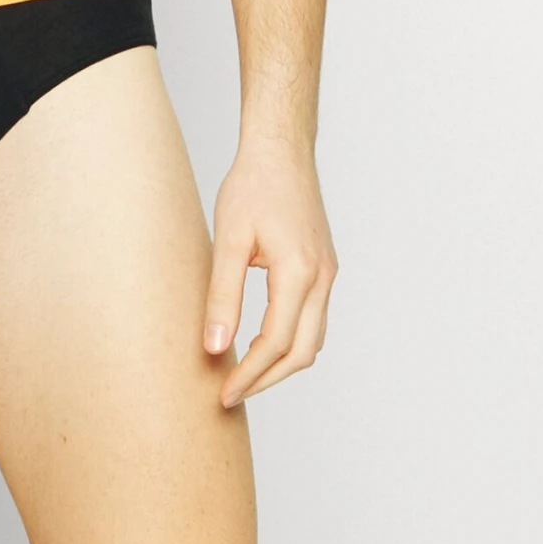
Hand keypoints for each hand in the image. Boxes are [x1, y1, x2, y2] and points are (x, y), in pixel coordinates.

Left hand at [202, 137, 337, 407]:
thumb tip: (214, 347)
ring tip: (244, 373)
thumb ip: (222, 295)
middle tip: (232, 393)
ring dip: (281, 363)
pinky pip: (314, 318)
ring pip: (313, 339)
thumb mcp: (228, 238)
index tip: (223, 393)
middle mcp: (322, 277)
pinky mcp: (324, 267)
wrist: (281, 150)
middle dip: (267, 379)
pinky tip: (262, 341)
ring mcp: (328, 273)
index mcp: (299, 271)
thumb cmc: (252, 185)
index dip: (249, 374)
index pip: (276, 343)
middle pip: (302, 352)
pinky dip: (291, 340)